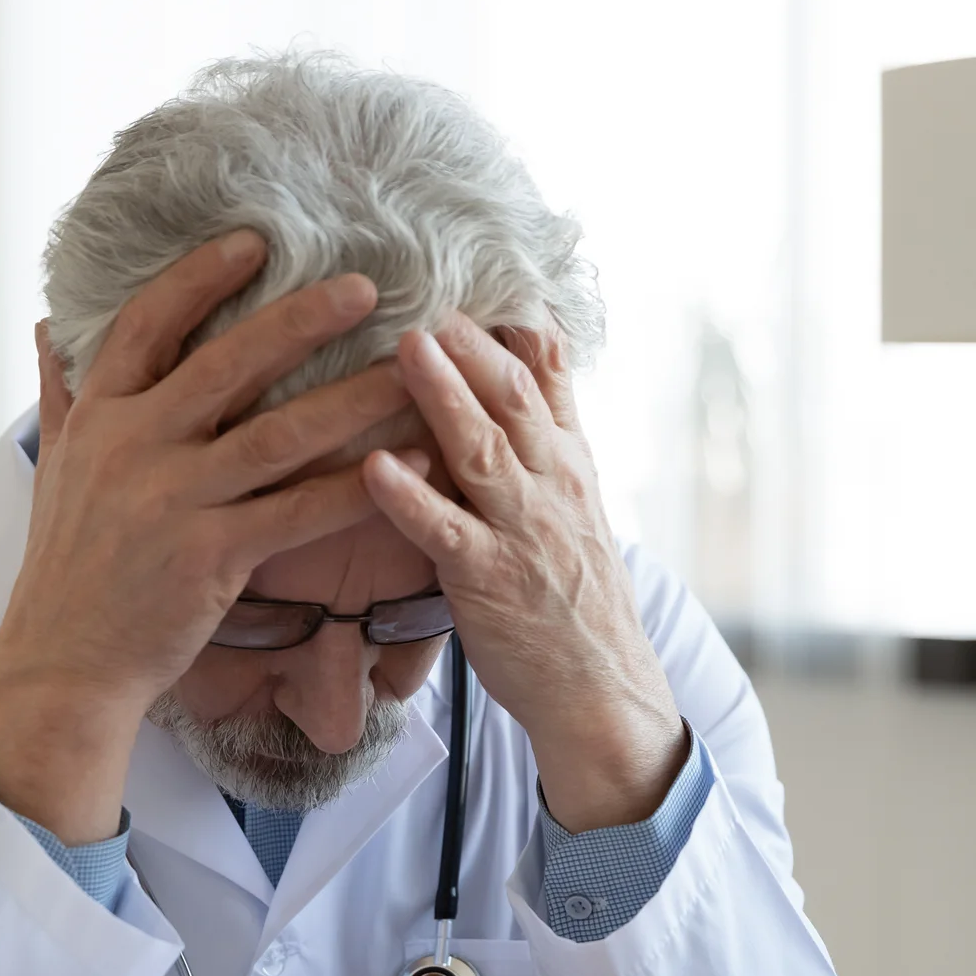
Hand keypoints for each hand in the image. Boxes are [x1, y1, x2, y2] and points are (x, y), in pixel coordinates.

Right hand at [0, 232, 421, 843]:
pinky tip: (408, 462)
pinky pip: (299, 511)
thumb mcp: (52, 471)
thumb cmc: (66, 569)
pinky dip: (356, 485)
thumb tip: (50, 329)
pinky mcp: (213, 556)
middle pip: (229, 363)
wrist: (65, 662)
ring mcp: (175, 500)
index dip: (199, 278)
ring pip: (280, 433)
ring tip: (410, 369)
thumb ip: (60, 396)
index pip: (147, 325)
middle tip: (366, 287)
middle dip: (301, 320)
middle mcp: (136, 446)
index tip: (253, 242)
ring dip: (353, 397)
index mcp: (99, 418)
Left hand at [361, 315, 686, 832]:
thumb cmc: (576, 599)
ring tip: (403, 349)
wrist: (601, 687)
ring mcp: (521, 533)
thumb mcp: (579, 506)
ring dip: (442, 397)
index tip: (469, 288)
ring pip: (482, 451)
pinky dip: (409, 497)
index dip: (506, 332)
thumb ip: (554, 434)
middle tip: (427, 302)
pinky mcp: (487, 581)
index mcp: (570, 467)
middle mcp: (551, 489)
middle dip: (471, 347)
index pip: (544, 382)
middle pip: (513, 401)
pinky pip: (444, 531)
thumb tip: (539, 355)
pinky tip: (374, 466)